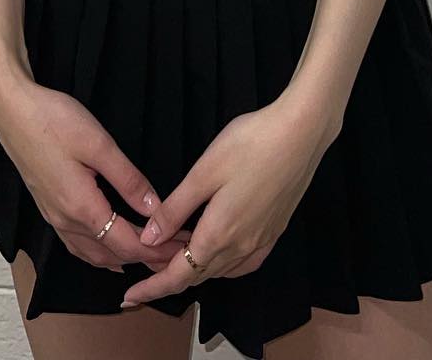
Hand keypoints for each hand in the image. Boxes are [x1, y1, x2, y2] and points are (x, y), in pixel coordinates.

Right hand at [0, 75, 194, 273]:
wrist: (11, 111)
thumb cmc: (52, 121)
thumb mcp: (98, 144)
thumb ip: (128, 179)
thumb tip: (154, 208)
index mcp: (82, 207)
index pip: (127, 243)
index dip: (156, 250)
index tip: (182, 250)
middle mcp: (66, 221)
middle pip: (112, 254)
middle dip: (145, 257)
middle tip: (174, 254)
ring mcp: (53, 217)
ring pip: (92, 254)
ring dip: (122, 258)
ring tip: (149, 255)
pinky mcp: (47, 207)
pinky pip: (77, 244)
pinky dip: (99, 253)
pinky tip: (108, 248)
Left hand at [118, 100, 335, 307]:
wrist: (302, 133)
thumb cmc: (250, 144)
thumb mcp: (204, 171)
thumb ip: (175, 209)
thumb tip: (148, 239)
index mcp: (219, 234)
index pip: (179, 276)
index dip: (152, 288)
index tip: (129, 297)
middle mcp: (241, 247)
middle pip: (198, 276)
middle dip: (168, 277)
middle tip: (144, 265)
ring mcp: (262, 241)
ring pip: (220, 270)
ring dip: (194, 268)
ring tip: (172, 253)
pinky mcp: (275, 230)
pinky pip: (242, 263)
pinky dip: (221, 264)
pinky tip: (215, 249)